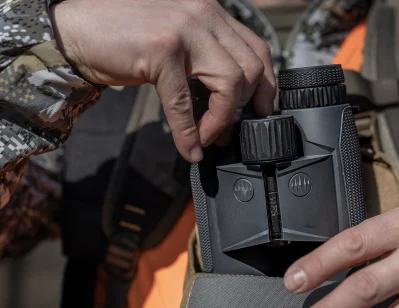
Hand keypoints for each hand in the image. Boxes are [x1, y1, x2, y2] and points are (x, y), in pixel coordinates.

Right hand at [51, 0, 274, 161]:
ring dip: (221, 120)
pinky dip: (189, 132)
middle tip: (229, 131)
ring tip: (208, 138)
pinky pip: (185, 101)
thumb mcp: (179, 41)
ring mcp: (184, 30)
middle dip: (246, 108)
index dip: (266, 86)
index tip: (261, 112)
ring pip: (230, 82)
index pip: (258, 49)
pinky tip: (189, 149)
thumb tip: (232, 102)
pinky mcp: (162, 50)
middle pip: (251, 68)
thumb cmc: (125, 38)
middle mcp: (204, 15)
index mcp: (211, 13)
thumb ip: (207, 59)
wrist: (76, 30)